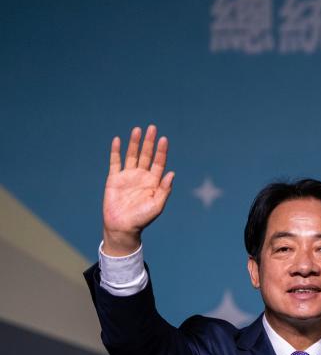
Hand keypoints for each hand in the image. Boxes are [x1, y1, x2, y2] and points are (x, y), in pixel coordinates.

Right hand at [102, 125, 173, 255]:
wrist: (123, 227)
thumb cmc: (142, 218)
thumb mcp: (157, 205)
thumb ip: (164, 189)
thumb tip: (172, 173)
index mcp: (153, 182)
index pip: (159, 162)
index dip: (161, 151)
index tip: (164, 139)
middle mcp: (141, 176)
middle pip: (146, 155)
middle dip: (149, 142)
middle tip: (152, 127)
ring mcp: (128, 176)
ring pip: (132, 155)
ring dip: (134, 143)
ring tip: (137, 129)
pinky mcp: (114, 179)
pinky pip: (115, 162)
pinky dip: (116, 151)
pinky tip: (118, 140)